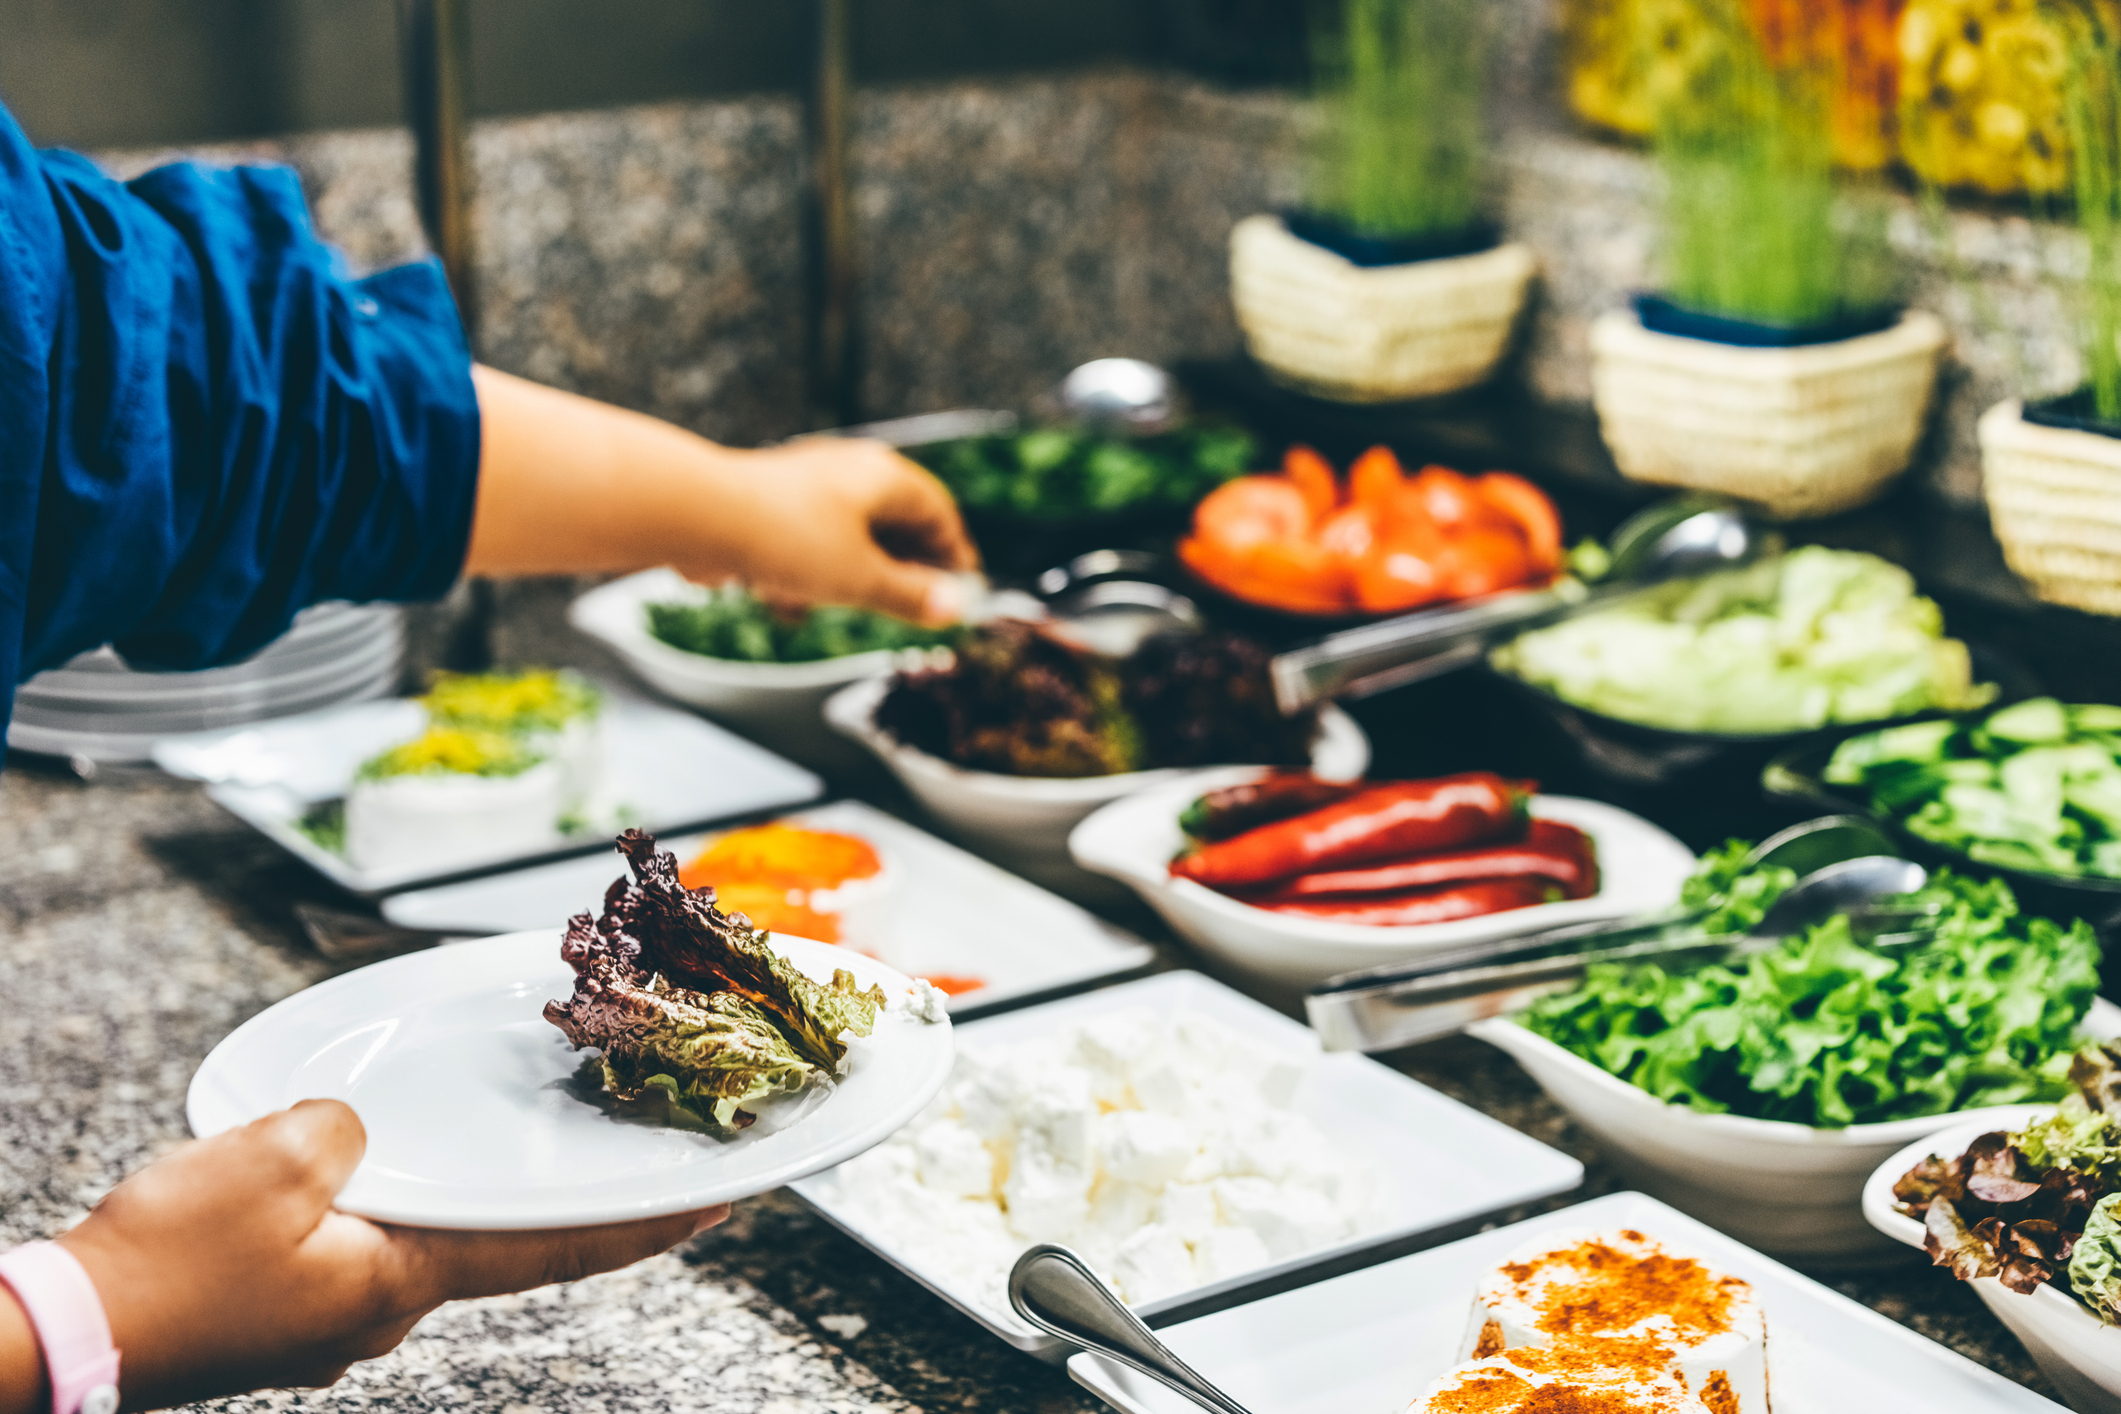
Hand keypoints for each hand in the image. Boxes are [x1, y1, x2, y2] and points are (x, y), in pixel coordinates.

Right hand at [25, 1100, 721, 1411]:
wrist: (61, 1338)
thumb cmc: (167, 1265)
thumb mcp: (275, 1160)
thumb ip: (348, 1130)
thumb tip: (358, 1130)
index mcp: (405, 1280)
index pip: (554, 1246)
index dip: (644, 1223)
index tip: (721, 1201)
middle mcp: (386, 1308)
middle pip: (501, 1241)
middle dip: (558, 1199)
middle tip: (623, 1150)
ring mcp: (338, 1315)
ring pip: (428, 1238)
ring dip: (465, 1196)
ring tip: (484, 1141)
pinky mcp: (291, 1306)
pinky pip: (363, 1240)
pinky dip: (389, 1201)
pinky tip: (365, 1165)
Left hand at [462, 367, 979, 624]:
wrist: (698, 515)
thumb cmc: (788, 538)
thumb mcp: (861, 579)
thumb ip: (910, 597)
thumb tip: (955, 610)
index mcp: (883, 476)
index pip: (937, 511)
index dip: (953, 553)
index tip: (961, 590)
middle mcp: (847, 471)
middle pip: (892, 524)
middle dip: (899, 571)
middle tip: (912, 608)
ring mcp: (805, 486)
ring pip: (845, 538)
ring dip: (846, 579)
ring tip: (840, 609)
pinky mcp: (767, 506)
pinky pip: (802, 544)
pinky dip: (803, 575)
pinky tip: (784, 605)